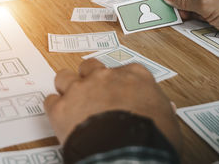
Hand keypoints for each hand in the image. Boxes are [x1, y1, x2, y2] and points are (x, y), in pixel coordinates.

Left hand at [44, 59, 181, 152]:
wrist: (127, 151)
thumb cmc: (151, 136)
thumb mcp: (167, 120)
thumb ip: (160, 108)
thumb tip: (165, 110)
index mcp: (134, 76)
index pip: (124, 69)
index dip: (119, 81)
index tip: (119, 89)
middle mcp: (105, 77)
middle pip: (91, 66)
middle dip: (89, 77)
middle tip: (91, 91)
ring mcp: (81, 89)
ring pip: (65, 77)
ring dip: (67, 86)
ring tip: (70, 99)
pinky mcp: (61, 108)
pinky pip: (50, 101)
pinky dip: (54, 108)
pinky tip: (59, 116)